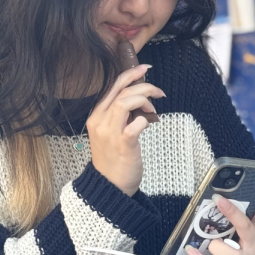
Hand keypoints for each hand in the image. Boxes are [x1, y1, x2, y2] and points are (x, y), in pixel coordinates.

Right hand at [87, 64, 164, 195]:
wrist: (109, 186)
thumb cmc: (114, 158)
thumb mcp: (111, 132)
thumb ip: (121, 115)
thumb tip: (141, 99)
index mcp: (96, 116)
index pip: (112, 86)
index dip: (130, 73)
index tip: (145, 68)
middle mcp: (100, 121)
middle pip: (121, 91)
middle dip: (143, 85)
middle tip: (158, 91)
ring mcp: (110, 133)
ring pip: (125, 102)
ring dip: (144, 99)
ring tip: (153, 108)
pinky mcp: (123, 144)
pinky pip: (136, 124)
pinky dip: (145, 120)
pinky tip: (148, 124)